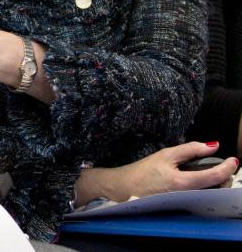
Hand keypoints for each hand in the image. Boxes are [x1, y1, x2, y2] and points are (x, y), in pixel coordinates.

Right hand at [75, 142, 239, 204]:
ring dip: (216, 184)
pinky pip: (202, 199)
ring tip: (211, 173)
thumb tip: (212, 145)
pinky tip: (200, 183)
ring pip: (211, 195)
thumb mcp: (165, 155)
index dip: (227, 167)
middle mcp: (187, 197)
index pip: (214, 176)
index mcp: (182, 182)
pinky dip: (206, 190)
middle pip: (217, 189)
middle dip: (223, 177)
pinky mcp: (183, 208)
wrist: (123, 189)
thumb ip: (190, 149)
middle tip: (222, 166)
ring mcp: (186, 205)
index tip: (233, 160)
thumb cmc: (141, 172)